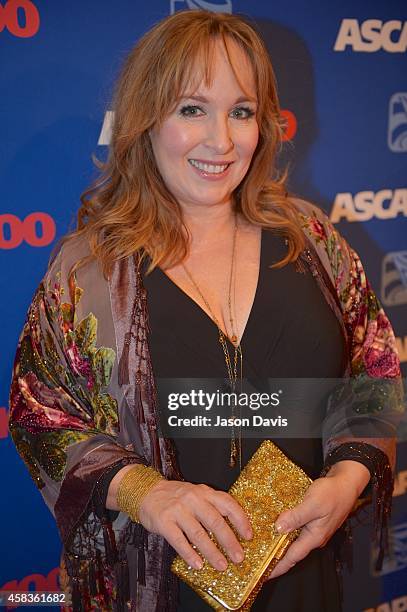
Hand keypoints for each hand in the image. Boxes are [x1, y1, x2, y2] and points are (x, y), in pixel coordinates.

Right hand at [138, 480, 252, 570]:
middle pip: (215, 521)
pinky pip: (179, 541)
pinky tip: (197, 565)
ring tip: (221, 566)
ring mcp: (178, 510)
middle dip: (229, 541)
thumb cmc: (177, 497)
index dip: (240, 520)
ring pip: (198, 533)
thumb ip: (212, 507)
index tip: (249, 536)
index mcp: (204, 492)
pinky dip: (189, 554)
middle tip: (238, 557)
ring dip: (212, 552)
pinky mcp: (164, 521)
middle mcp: (193, 499)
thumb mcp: (197, 494)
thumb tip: (233, 532)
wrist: (147, 492)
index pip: (227, 504)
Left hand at [267, 460, 369, 578]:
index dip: (277, 567)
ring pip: (292, 539)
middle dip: (275, 556)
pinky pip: (295, 528)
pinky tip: (274, 524)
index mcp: (314, 537)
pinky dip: (284, 528)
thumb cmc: (333, 493)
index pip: (292, 558)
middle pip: (291, 551)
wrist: (347, 483)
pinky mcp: (312, 520)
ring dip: (278, 541)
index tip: (262, 574)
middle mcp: (313, 536)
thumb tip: (279, 528)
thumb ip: (296, 516)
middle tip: (256, 558)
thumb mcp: (313, 503)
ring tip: (261, 542)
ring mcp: (313, 528)